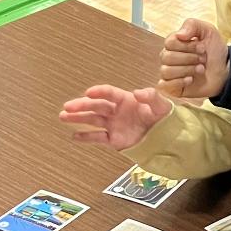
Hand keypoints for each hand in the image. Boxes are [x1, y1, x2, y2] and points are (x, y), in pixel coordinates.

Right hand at [59, 85, 173, 150]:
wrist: (167, 138)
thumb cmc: (164, 118)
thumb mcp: (161, 105)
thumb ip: (151, 97)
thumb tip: (137, 92)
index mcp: (126, 100)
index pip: (110, 93)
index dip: (99, 91)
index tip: (89, 92)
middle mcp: (116, 111)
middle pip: (96, 106)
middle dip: (81, 106)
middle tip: (68, 106)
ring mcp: (113, 125)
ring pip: (92, 120)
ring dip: (78, 119)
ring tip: (63, 116)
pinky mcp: (114, 139)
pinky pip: (97, 137)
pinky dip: (86, 137)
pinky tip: (74, 136)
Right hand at [159, 19, 228, 99]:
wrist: (226, 70)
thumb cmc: (215, 51)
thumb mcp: (208, 31)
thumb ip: (192, 25)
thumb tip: (179, 34)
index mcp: (174, 43)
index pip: (169, 42)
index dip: (187, 46)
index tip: (203, 48)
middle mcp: (169, 58)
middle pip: (167, 57)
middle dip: (189, 58)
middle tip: (203, 60)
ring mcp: (170, 73)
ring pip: (166, 71)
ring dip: (186, 69)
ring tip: (201, 69)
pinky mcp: (173, 87)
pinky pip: (164, 85)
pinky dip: (178, 82)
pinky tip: (191, 80)